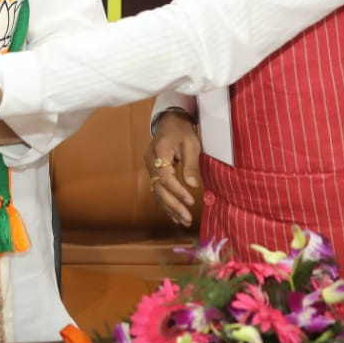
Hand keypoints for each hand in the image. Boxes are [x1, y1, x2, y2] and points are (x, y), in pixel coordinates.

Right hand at [146, 109, 202, 225]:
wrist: (169, 121)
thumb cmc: (182, 131)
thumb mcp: (191, 144)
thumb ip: (191, 165)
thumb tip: (193, 185)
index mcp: (159, 153)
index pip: (166, 177)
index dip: (177, 191)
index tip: (191, 200)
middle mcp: (150, 162)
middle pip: (158, 189)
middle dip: (173, 205)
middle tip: (187, 219)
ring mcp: (150, 168)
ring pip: (157, 192)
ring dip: (169, 208)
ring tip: (183, 221)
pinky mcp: (153, 172)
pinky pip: (158, 190)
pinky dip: (166, 204)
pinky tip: (175, 216)